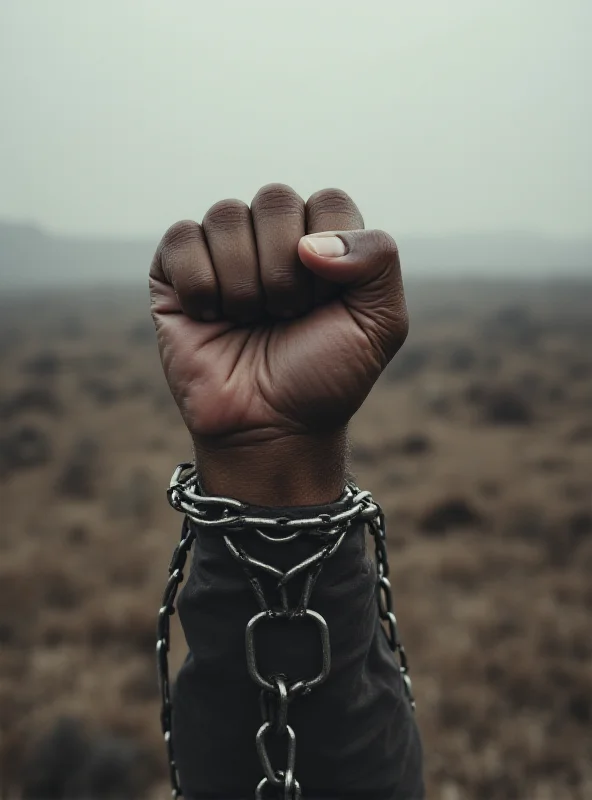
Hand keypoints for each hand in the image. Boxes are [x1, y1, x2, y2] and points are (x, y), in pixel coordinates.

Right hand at [150, 184, 407, 503]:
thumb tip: (309, 241)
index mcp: (323, 240)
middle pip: (275, 198)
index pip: (327, 200)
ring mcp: (223, 251)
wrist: (272, 429)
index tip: (324, 304)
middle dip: (285, 271)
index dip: (329, 254)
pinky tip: (211, 317)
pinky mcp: (175, 271)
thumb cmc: (326, 376)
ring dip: (244, 282)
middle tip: (286, 316)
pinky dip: (201, 284)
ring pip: (226, 214)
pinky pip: (182, 237)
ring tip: (249, 320)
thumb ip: (379, 258)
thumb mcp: (381, 323)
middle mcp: (272, 237)